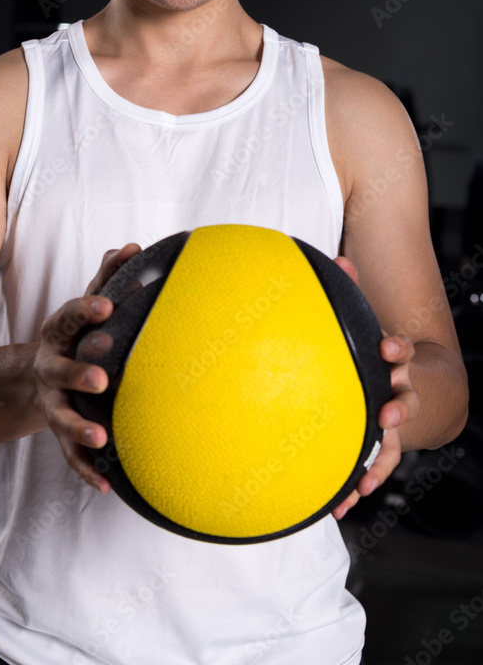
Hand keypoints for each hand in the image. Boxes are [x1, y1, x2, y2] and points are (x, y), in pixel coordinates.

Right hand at [33, 243, 141, 493]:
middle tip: (102, 379)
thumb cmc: (74, 336)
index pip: (70, 318)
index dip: (87, 313)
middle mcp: (49, 368)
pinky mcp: (58, 432)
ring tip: (101, 438)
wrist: (30, 378)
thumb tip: (132, 247)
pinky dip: (86, 471)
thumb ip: (108, 278)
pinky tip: (107, 487)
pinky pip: (70, 456)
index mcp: (58, 333)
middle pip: (60, 371)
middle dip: (79, 374)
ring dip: (79, 429)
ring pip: (61, 418)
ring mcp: (51, 403)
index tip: (108, 307)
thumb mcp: (86, 306)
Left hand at [330, 256, 419, 519]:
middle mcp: (401, 393)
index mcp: (397, 361)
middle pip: (404, 401)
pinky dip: (360, 485)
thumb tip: (338, 258)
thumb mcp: (369, 320)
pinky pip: (374, 469)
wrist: (425, 388)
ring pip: (391, 444)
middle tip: (388, 414)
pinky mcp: (382, 445)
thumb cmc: (382, 350)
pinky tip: (343, 504)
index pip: (402, 352)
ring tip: (363, 478)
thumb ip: (353, 289)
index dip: (396, 349)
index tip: (387, 347)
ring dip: (378, 458)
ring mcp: (394, 423)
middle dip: (397, 408)